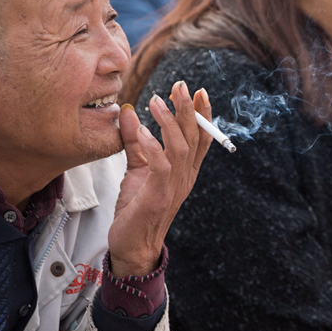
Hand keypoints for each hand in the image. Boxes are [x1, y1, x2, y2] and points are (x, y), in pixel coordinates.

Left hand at [107, 81, 212, 276]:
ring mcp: (173, 187)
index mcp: (184, 170)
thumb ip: (135, 142)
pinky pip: (161, 167)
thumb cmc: (136, 209)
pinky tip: (143, 130)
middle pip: (194, 136)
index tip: (199, 91)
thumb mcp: (136, 169)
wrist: (132, 246)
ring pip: (180, 147)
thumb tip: (128, 112)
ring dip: (170, 122)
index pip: (201, 138)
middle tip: (180, 85)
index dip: (203, 114)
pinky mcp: (158, 196)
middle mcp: (185, 177)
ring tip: (156, 101)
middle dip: (188, 108)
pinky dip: (153, 146)